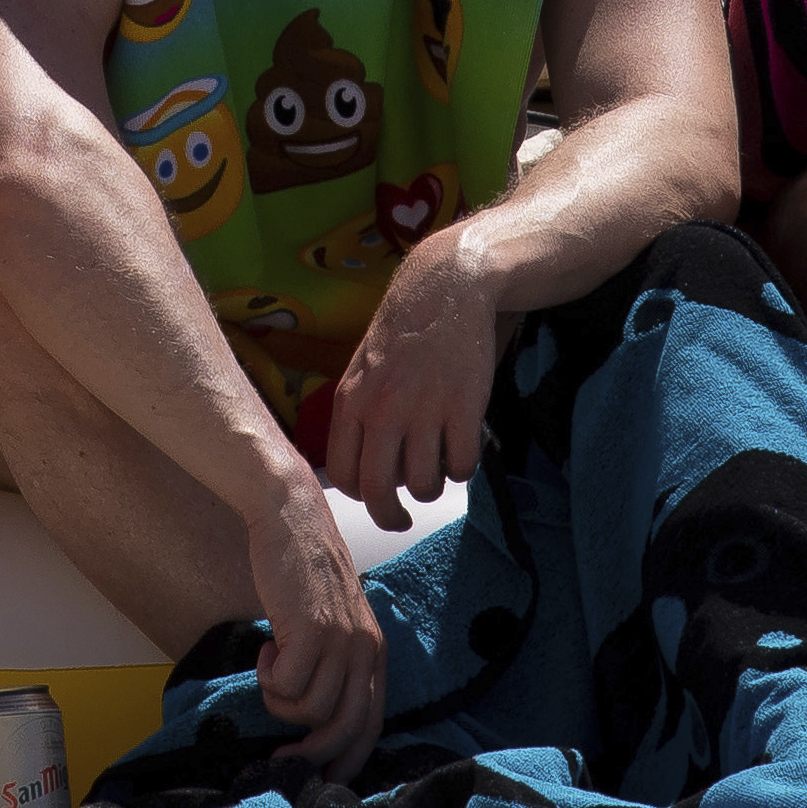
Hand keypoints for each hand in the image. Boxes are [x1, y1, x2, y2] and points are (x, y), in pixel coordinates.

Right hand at [236, 472, 389, 784]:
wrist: (292, 519)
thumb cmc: (304, 574)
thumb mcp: (333, 624)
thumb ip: (334, 664)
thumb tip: (314, 718)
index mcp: (375, 654)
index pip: (372, 726)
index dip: (347, 760)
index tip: (320, 779)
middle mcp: (365, 652)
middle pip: (345, 729)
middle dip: (311, 755)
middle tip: (279, 759)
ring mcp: (340, 641)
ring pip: (310, 711)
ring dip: (279, 704)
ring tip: (270, 670)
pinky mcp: (311, 630)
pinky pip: (285, 686)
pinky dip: (267, 678)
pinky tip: (264, 650)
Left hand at [308, 234, 507, 531]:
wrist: (445, 288)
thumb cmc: (405, 332)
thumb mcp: (363, 369)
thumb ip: (357, 414)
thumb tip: (356, 465)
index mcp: (352, 402)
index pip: (342, 475)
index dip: (359, 497)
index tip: (373, 499)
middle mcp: (383, 410)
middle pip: (379, 491)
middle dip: (391, 516)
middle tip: (402, 519)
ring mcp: (424, 410)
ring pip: (424, 484)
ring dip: (433, 487)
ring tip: (438, 467)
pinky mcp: (463, 408)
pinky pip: (461, 467)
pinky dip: (463, 469)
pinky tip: (462, 449)